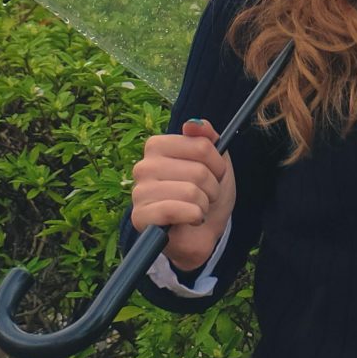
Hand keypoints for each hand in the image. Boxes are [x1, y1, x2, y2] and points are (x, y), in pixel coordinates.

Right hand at [130, 119, 236, 272]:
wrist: (203, 233)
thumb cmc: (205, 194)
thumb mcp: (216, 161)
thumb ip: (206, 137)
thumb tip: (193, 124)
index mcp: (157, 146)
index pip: (201, 145)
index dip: (217, 163)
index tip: (215, 173)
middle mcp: (144, 166)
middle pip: (198, 170)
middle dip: (211, 188)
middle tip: (205, 196)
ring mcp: (139, 192)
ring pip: (190, 191)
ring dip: (204, 204)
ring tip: (198, 209)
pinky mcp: (139, 217)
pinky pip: (174, 210)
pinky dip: (193, 216)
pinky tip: (192, 219)